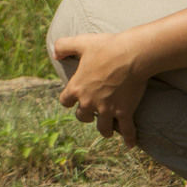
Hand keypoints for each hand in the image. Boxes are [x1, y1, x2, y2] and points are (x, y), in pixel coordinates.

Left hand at [51, 31, 146, 145]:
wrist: (130, 54)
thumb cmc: (106, 47)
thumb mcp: (81, 42)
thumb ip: (64, 46)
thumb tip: (55, 53)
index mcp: (76, 88)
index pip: (65, 102)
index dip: (69, 101)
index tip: (74, 101)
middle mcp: (89, 102)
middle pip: (83, 117)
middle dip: (87, 115)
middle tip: (94, 113)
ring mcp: (107, 109)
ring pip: (103, 128)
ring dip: (105, 129)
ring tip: (108, 130)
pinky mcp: (124, 112)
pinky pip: (126, 130)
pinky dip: (129, 139)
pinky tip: (130, 144)